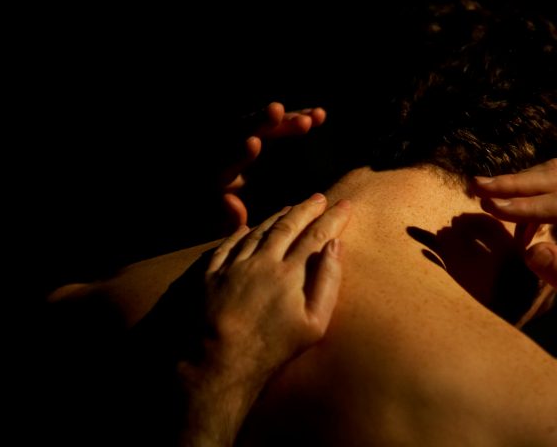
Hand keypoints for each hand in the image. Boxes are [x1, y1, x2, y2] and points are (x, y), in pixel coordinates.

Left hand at [198, 192, 348, 378]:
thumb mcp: (314, 323)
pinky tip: (246, 228)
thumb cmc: (273, 347)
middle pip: (287, 226)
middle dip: (306, 209)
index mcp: (290, 272)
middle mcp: (263, 260)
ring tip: (290, 208)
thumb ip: (328, 282)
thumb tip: (335, 247)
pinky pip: (227, 245)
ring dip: (277, 217)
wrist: (221, 359)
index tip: (344, 205)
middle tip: (319, 198)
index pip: (316, 235)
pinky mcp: (212, 274)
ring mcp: (235, 265)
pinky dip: (239, 233)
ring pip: (258, 231)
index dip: (332, 218)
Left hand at [220, 102, 326, 230]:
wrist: (239, 217)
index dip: (238, 153)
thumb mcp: (227, 230)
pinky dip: (295, 120)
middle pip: (240, 132)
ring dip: (285, 120)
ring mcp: (245, 146)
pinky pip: (277, 125)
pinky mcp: (260, 139)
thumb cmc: (232, 227)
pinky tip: (319, 116)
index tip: (254, 143)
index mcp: (219, 180)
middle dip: (259, 122)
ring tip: (313, 117)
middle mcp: (229, 157)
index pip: (226, 162)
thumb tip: (229, 200)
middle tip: (277, 111)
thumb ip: (229, 220)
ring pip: (262, 124)